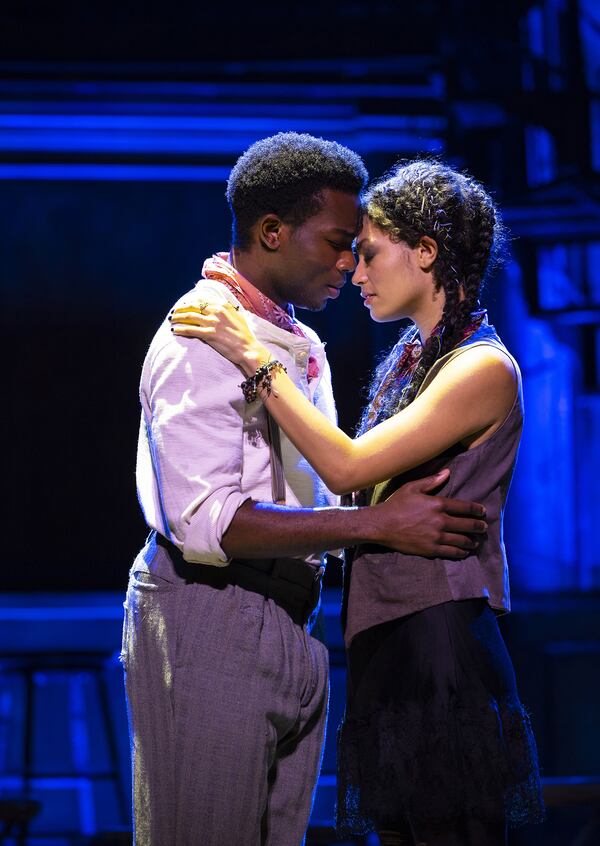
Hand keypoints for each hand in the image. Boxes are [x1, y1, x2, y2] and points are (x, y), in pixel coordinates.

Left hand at [170, 301, 268, 374]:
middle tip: (174, 312)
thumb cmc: (244, 335)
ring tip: (171, 320)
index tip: (184, 305)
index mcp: (223, 305)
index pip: (202, 300)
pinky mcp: (209, 334)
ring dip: (178, 317)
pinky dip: (180, 329)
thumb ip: (228, 310)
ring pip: (189, 316)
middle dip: (181, 308)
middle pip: (193, 306)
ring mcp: (212, 322)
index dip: (190, 302)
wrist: (248, 348)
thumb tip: (220, 306)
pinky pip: (190, 329)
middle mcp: (217, 311)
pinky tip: (174, 330)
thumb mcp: (238, 317)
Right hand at [369, 468, 486, 558]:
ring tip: (476, 541)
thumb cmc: (396, 504)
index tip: (483, 511)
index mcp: (437, 504)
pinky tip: (464, 551)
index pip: (464, 507)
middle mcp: (440, 521)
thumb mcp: (412, 487)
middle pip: (467, 525)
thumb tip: (447, 472)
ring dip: (472, 541)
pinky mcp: (431, 549)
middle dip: (478, 526)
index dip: (476, 510)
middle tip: (483, 527)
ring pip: (462, 540)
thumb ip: (432, 481)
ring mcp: (436, 537)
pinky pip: (452, 552)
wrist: (382, 525)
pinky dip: (461, 552)